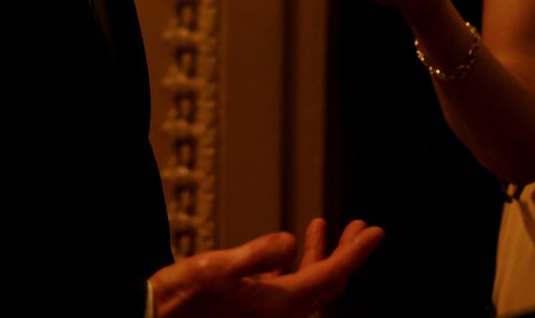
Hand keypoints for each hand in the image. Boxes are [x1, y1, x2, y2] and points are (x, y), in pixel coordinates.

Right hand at [151, 218, 383, 317]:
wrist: (158, 317)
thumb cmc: (184, 297)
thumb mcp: (218, 268)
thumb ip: (257, 255)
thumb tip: (290, 241)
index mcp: (280, 305)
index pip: (331, 276)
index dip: (356, 253)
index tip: (376, 231)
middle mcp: (282, 313)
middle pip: (327, 282)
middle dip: (346, 252)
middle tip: (361, 226)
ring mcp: (269, 312)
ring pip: (309, 283)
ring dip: (321, 254)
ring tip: (324, 226)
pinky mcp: (255, 309)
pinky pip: (289, 287)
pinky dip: (297, 264)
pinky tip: (291, 249)